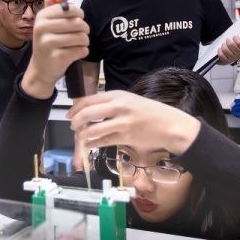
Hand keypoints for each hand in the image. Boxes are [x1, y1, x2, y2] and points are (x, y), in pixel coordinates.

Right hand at [21, 0, 88, 99]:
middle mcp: (42, 28)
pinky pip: (81, 50)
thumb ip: (52, 6)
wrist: (41, 69)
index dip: (79, 13)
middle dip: (85, 29)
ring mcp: (49, 44)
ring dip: (85, 41)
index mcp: (41, 17)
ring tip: (81, 43)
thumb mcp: (46, 24)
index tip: (80, 18)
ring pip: (81, 37)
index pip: (69, 9)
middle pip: (77, 23)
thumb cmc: (47, 43)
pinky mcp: (57, 57)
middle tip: (83, 33)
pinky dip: (83, 51)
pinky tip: (77, 52)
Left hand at [67, 90, 200, 156]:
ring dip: (82, 135)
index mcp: (118, 95)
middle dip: (76, 122)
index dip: (75, 108)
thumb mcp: (130, 100)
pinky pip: (103, 142)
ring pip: (93, 130)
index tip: (69, 115)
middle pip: (87, 113)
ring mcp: (122, 123)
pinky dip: (93, 144)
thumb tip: (89, 110)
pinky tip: (89, 145)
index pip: (89, 100)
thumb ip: (111, 103)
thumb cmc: (150, 112)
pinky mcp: (125, 137)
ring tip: (81, 137)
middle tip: (73, 127)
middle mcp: (119, 106)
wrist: (170, 125)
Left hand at [217, 32, 239, 64]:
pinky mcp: (227, 61)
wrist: (230, 49)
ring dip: (224, 45)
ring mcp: (234, 58)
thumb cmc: (238, 42)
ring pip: (226, 50)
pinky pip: (222, 56)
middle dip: (228, 41)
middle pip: (232, 45)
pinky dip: (220, 51)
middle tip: (228, 39)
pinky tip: (220, 48)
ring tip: (224, 43)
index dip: (237, 39)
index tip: (235, 36)